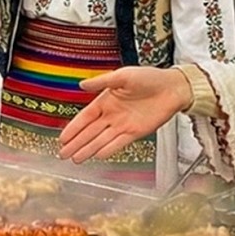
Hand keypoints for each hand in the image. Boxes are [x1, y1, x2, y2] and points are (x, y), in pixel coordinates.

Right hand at [58, 67, 193, 162]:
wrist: (172, 88)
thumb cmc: (149, 78)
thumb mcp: (123, 76)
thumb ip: (102, 82)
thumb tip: (82, 84)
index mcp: (106, 100)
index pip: (85, 117)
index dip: (73, 128)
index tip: (62, 138)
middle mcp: (112, 115)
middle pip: (90, 132)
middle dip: (76, 143)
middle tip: (62, 154)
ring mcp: (123, 125)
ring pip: (101, 140)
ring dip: (88, 149)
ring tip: (75, 159)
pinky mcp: (135, 133)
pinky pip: (118, 143)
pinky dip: (107, 150)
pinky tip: (97, 156)